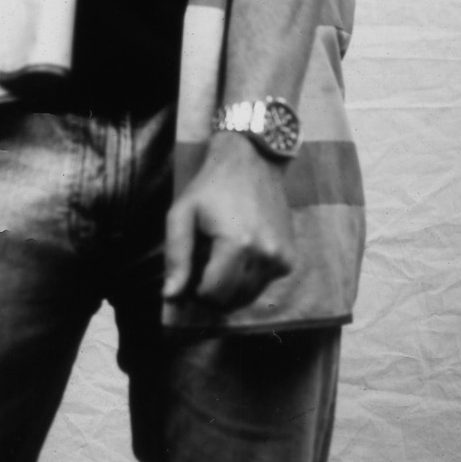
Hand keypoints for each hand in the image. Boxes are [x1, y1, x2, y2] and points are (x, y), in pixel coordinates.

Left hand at [163, 133, 294, 311]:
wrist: (253, 161)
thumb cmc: (211, 186)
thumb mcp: (182, 213)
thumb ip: (176, 257)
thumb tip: (171, 298)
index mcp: (237, 245)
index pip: (213, 295)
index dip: (195, 292)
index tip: (190, 273)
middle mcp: (265, 255)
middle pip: (232, 300)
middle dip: (213, 291)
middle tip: (204, 263)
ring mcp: (282, 258)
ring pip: (249, 297)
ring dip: (231, 287)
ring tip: (221, 256)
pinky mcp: (289, 259)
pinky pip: (263, 284)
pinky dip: (249, 278)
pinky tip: (241, 253)